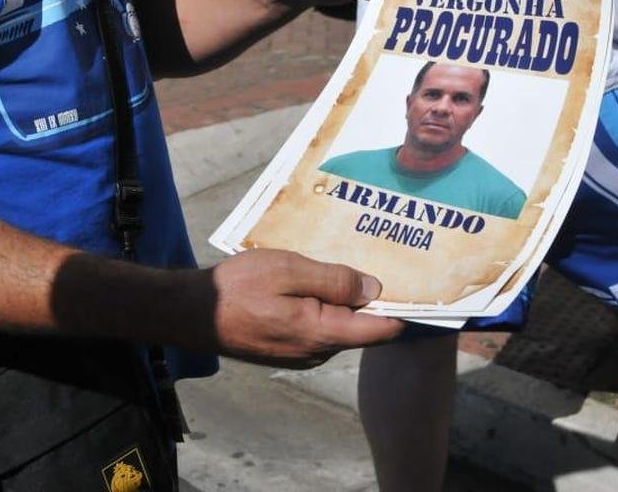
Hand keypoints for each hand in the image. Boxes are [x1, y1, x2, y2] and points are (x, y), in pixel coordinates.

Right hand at [209, 249, 404, 367]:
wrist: (191, 311)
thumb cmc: (237, 287)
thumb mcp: (288, 271)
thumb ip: (333, 281)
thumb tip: (373, 290)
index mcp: (322, 333)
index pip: (381, 331)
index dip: (406, 311)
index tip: (425, 289)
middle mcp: (317, 352)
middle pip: (363, 328)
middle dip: (378, 300)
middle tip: (393, 263)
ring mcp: (301, 354)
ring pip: (341, 327)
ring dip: (349, 302)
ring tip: (358, 264)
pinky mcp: (287, 348)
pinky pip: (320, 327)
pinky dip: (328, 307)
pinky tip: (323, 281)